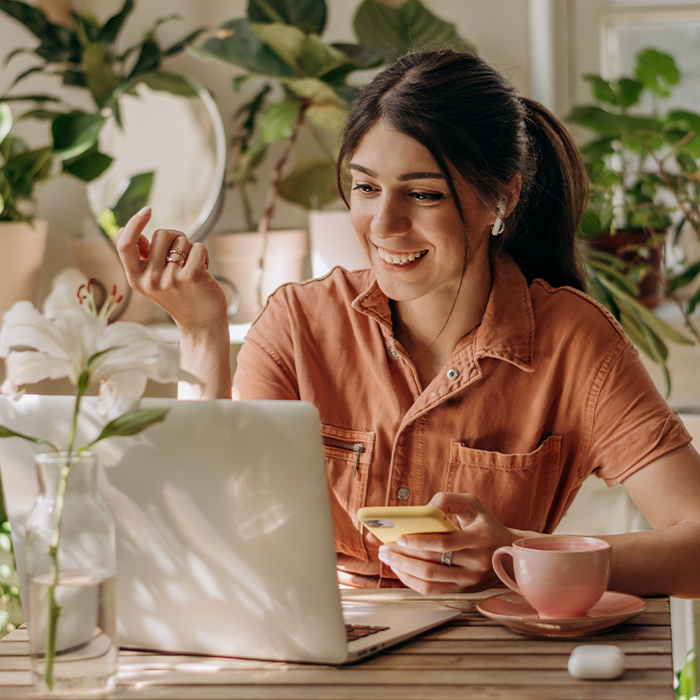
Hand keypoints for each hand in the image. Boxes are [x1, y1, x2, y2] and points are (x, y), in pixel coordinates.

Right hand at [116, 208, 228, 332]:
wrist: (202, 324)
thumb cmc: (180, 297)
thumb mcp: (153, 280)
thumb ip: (142, 258)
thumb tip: (126, 229)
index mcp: (136, 279)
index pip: (125, 244)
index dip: (134, 223)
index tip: (147, 210)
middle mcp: (151, 280)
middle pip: (161, 234)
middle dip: (175, 238)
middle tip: (181, 258)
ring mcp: (171, 279)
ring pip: (181, 239)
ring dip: (190, 248)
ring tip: (191, 268)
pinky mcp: (193, 276)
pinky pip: (198, 247)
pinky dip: (203, 255)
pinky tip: (203, 272)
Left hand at [376, 492, 516, 593]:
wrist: (509, 552)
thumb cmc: (486, 524)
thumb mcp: (472, 504)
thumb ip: (448, 500)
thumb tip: (425, 509)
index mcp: (479, 539)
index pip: (444, 543)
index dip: (419, 541)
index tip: (399, 537)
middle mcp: (476, 564)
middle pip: (433, 564)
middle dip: (403, 556)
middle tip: (384, 547)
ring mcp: (469, 581)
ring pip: (430, 581)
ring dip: (403, 570)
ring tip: (387, 558)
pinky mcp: (463, 591)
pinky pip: (433, 591)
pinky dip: (412, 582)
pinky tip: (400, 570)